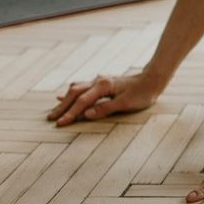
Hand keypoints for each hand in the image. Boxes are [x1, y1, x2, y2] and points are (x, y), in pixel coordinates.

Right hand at [46, 73, 160, 125]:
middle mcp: (98, 81)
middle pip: (75, 93)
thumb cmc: (142, 93)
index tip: (60, 123)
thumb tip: (85, 115)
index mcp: (104, 86)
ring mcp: (99, 81)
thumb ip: (105, 109)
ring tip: (55, 111)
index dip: (71, 113)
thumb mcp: (126, 104)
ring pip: (76, 90)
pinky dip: (71, 94)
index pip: (83, 101)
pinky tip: (62, 97)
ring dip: (65, 101)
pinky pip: (82, 88)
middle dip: (63, 107)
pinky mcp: (101, 84)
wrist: (151, 80)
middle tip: (51, 118)